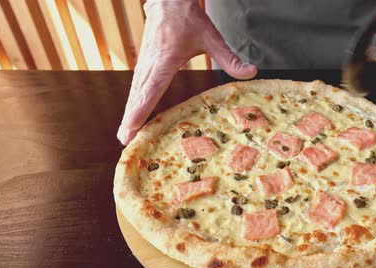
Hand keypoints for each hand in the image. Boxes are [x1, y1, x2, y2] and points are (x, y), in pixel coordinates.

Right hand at [117, 0, 256, 144]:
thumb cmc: (188, 17)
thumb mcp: (211, 37)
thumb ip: (229, 58)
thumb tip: (251, 72)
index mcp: (164, 61)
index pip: (150, 90)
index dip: (140, 111)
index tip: (131, 129)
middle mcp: (150, 64)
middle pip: (137, 96)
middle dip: (130, 119)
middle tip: (124, 141)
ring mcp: (145, 63)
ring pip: (134, 92)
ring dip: (128, 112)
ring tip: (124, 135)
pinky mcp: (145, 61)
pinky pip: (137, 85)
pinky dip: (132, 101)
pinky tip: (132, 114)